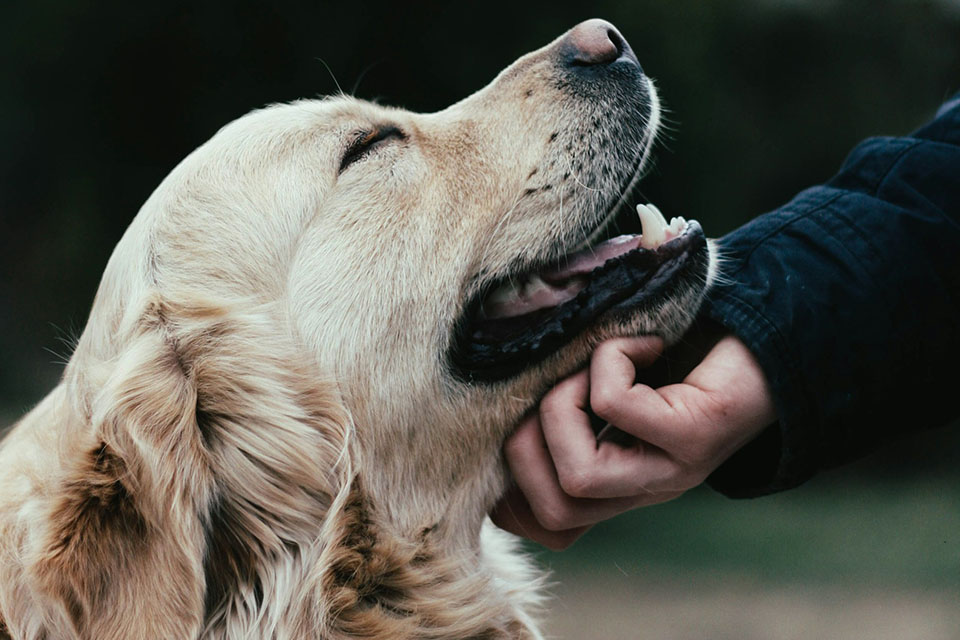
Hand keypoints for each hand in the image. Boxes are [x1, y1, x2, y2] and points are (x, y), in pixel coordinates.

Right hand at [491, 334, 775, 549]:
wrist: (769, 341)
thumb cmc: (685, 360)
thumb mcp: (620, 392)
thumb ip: (572, 408)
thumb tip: (504, 392)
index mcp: (621, 485)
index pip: (553, 529)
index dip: (514, 494)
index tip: (512, 430)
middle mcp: (644, 488)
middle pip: (554, 511)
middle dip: (524, 443)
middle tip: (553, 387)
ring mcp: (672, 468)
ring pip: (578, 477)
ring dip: (560, 406)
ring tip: (589, 367)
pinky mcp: (695, 433)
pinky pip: (616, 405)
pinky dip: (608, 360)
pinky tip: (642, 344)